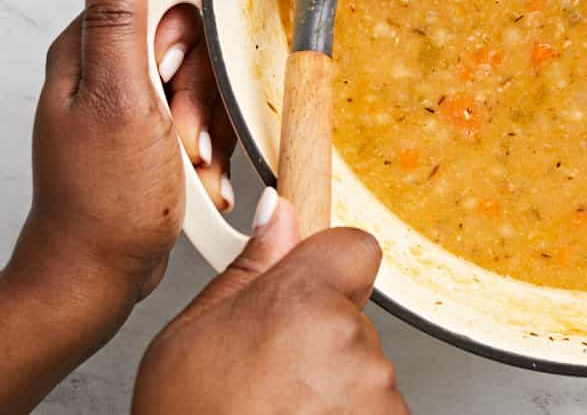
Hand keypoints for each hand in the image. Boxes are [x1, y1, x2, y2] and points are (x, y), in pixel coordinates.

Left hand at [0, 0, 232, 411]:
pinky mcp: (154, 129)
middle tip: (180, 130)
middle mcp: (108, 68)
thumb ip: (120, 21)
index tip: (177, 76)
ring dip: (210, 126)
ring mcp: (133, 100)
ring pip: (208, 83)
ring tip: (186, 160)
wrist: (100, 273)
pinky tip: (194, 171)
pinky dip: (210, 146)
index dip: (189, 37)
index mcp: (89, 48)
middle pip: (194, 43)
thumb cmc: (104, 200)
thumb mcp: (119, 100)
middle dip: (202, 94)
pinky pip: (208, 117)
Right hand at [134, 190, 408, 414]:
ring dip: (333, 384)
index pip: (355, 246)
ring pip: (363, 367)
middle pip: (352, 316)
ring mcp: (374, 389)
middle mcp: (349, 340)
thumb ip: (249, 269)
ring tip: (279, 412)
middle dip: (321, 337)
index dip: (332, 267)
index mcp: (301, 300)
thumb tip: (280, 213)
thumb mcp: (190, 338)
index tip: (311, 288)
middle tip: (270, 375)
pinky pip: (375, 405)